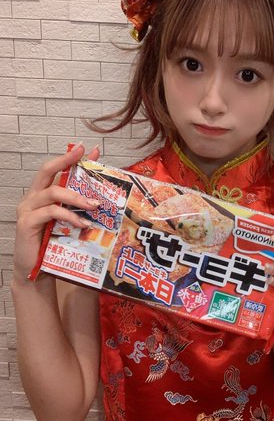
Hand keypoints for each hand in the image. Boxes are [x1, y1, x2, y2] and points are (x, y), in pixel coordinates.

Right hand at [13, 143, 100, 281]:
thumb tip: (99, 198)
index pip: (55, 170)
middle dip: (67, 161)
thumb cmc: (53, 246)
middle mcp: (32, 198)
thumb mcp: (68, 223)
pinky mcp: (27, 224)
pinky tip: (83, 224)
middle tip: (86, 156)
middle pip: (47, 171)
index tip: (87, 147)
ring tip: (95, 206)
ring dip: (77, 197)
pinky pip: (51, 212)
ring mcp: (27, 210)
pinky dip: (69, 216)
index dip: (69, 157)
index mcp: (41, 195)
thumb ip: (77, 209)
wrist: (36, 272)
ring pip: (53, 192)